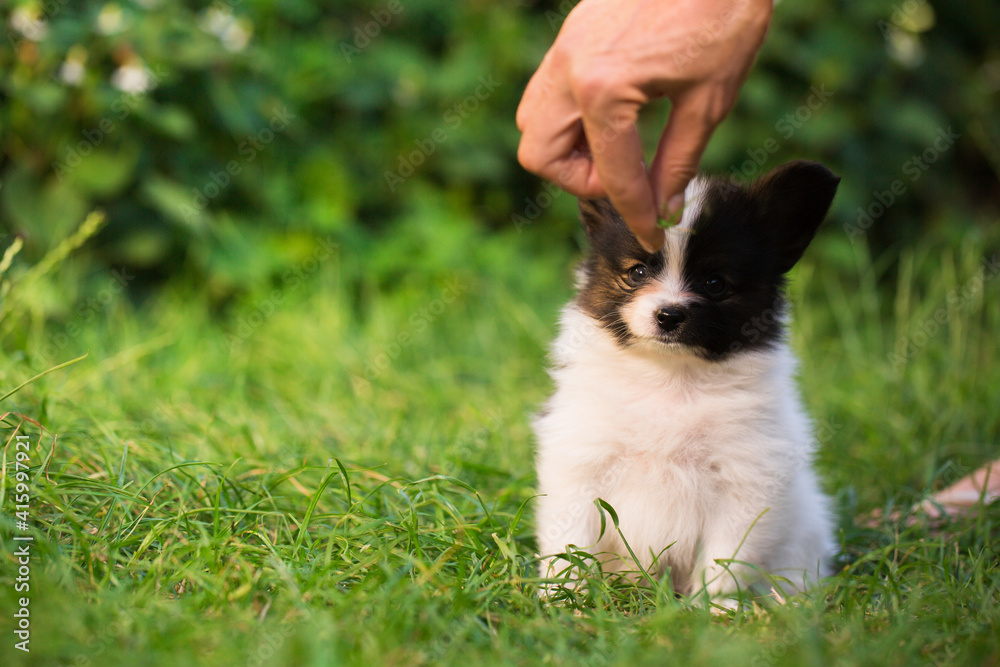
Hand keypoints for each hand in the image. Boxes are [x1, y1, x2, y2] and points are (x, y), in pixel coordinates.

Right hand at [516, 0, 772, 250]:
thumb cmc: (723, 11)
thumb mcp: (709, 98)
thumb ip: (678, 159)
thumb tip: (662, 206)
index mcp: (603, 89)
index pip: (611, 177)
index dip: (634, 215)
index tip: (650, 238)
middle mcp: (569, 71)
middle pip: (541, 157)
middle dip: (582, 179)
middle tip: (627, 175)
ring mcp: (563, 50)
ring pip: (533, 124)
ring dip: (569, 149)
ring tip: (621, 145)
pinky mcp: (569, 37)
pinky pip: (548, 93)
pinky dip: (571, 117)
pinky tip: (617, 114)